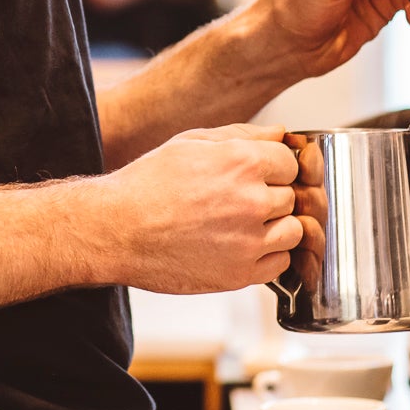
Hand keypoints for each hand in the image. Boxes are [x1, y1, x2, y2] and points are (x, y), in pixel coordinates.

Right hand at [101, 122, 302, 293]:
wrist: (116, 230)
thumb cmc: (148, 184)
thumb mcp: (192, 142)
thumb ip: (243, 135)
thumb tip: (281, 135)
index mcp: (242, 162)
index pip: (291, 163)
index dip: (275, 168)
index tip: (260, 175)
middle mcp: (251, 201)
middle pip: (292, 197)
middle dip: (273, 196)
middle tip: (241, 200)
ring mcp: (248, 241)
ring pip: (294, 231)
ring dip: (276, 227)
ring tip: (243, 224)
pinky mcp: (239, 274)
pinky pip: (280, 264)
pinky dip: (268, 256)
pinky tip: (242, 246)